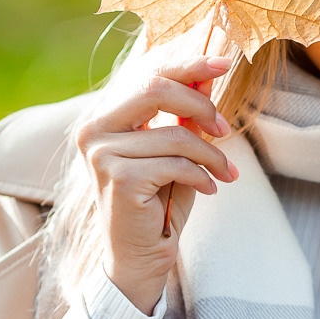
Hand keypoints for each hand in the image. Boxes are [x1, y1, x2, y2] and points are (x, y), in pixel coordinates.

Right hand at [74, 53, 239, 313]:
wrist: (140, 256)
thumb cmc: (159, 201)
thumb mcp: (176, 150)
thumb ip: (185, 114)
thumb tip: (207, 75)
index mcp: (104, 117)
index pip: (148, 77)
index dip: (188, 65)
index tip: (223, 62)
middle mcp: (93, 131)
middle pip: (156, 90)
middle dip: (201, 106)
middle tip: (226, 130)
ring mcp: (101, 155)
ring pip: (175, 134)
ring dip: (211, 154)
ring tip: (224, 171)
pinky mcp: (119, 178)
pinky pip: (176, 163)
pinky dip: (202, 175)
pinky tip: (209, 189)